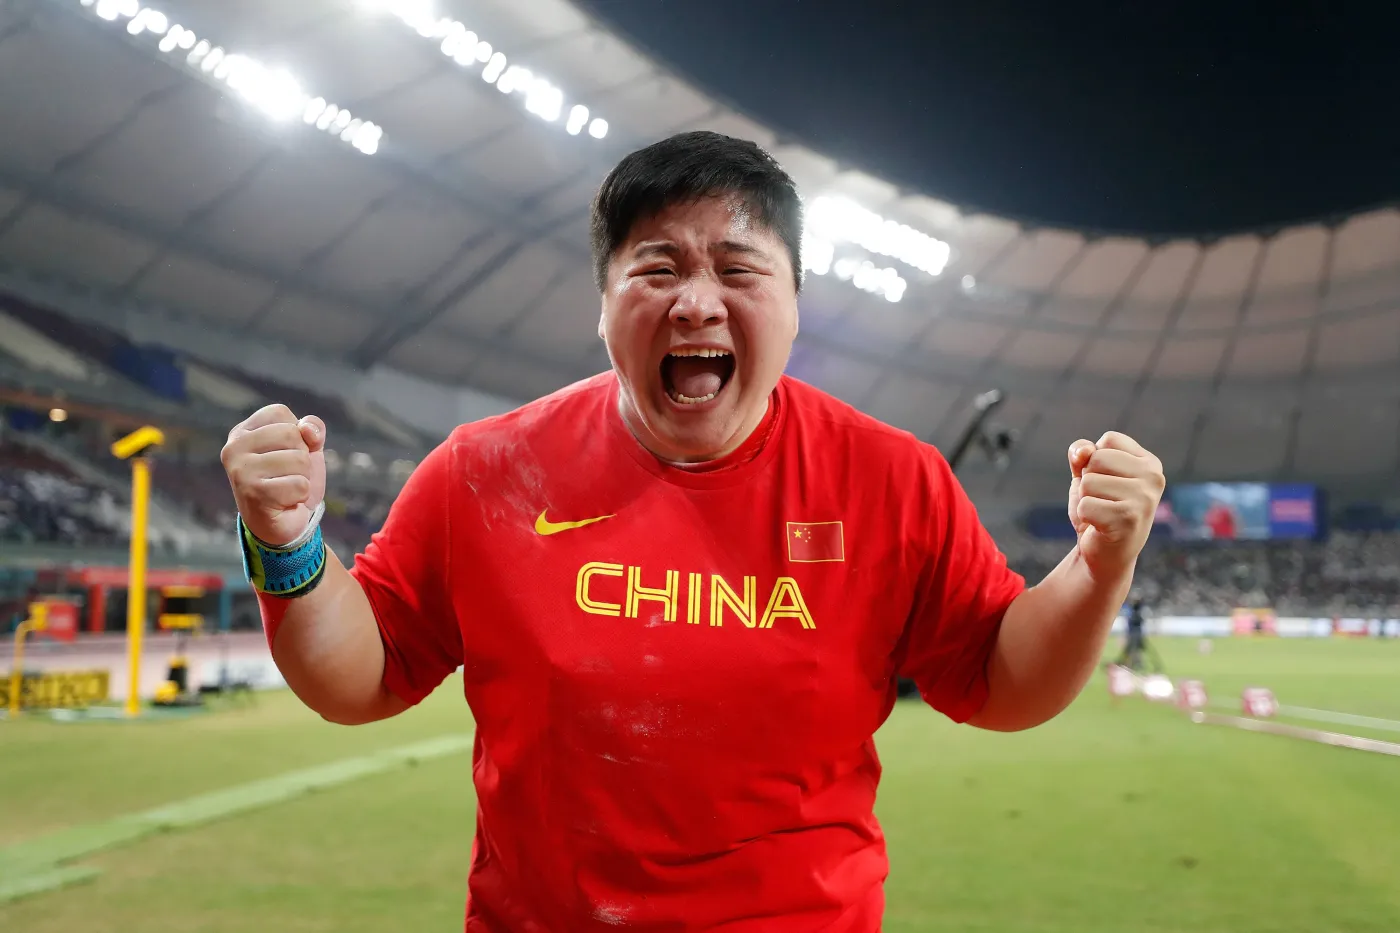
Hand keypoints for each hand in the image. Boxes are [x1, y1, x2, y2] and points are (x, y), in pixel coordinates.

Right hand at [221, 404, 326, 546]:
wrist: (282, 524)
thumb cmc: (291, 480)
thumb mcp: (306, 448)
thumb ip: (312, 429)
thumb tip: (308, 430)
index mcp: (242, 432)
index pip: (280, 413)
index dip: (297, 434)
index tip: (285, 454)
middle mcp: (234, 448)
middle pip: (292, 434)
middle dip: (302, 458)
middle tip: (287, 475)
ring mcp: (241, 471)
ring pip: (299, 460)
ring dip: (303, 478)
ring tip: (286, 488)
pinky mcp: (253, 493)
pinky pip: (300, 485)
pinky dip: (301, 495)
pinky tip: (285, 502)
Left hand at [1067, 432, 1164, 582]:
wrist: (1105, 554)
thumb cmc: (1099, 509)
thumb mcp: (1088, 474)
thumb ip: (1083, 453)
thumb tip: (1083, 452)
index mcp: (1150, 463)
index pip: (1109, 439)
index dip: (1095, 459)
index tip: (1107, 481)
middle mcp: (1154, 478)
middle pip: (1096, 459)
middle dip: (1088, 480)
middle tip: (1102, 501)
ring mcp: (1144, 499)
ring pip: (1088, 483)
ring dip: (1085, 499)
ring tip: (1101, 513)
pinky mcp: (1128, 520)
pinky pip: (1084, 505)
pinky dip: (1084, 516)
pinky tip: (1099, 526)